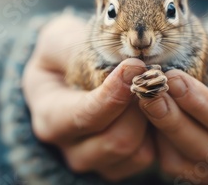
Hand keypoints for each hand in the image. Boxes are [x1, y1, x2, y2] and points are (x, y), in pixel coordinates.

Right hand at [22, 13, 154, 181]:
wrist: (67, 75)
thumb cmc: (62, 55)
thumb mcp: (58, 40)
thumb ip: (79, 46)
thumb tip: (121, 59)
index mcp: (50, 117)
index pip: (85, 115)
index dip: (114, 94)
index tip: (135, 66)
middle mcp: (70, 148)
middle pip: (118, 140)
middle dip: (141, 106)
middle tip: (152, 75)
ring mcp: (96, 162)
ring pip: (138, 153)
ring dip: (153, 120)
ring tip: (153, 89)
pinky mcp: (120, 167)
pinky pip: (150, 158)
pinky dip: (157, 134)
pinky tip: (153, 106)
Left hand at [138, 9, 207, 183]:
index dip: (201, 102)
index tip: (173, 79)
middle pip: (206, 145)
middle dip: (172, 118)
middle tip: (146, 91)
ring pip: (185, 161)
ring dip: (160, 132)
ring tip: (142, 100)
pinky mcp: (199, 168)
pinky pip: (173, 166)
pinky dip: (156, 146)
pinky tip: (145, 117)